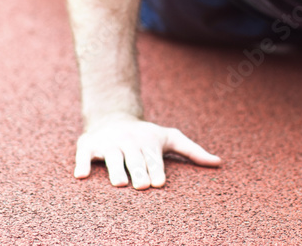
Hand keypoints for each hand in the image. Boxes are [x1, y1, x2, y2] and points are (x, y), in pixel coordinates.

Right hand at [74, 114, 221, 188]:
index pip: (153, 158)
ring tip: (120, 183)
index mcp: (148, 142)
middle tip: (142, 185)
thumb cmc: (147, 136)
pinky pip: (83, 155)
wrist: (113, 116)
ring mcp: (108, 143)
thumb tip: (220, 163)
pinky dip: (82, 164)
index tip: (159, 183)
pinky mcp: (88, 145)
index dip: (156, 170)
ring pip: (111, 158)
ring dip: (115, 169)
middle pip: (134, 159)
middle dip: (138, 171)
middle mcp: (128, 142)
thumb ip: (193, 151)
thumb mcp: (170, 138)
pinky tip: (81, 175)